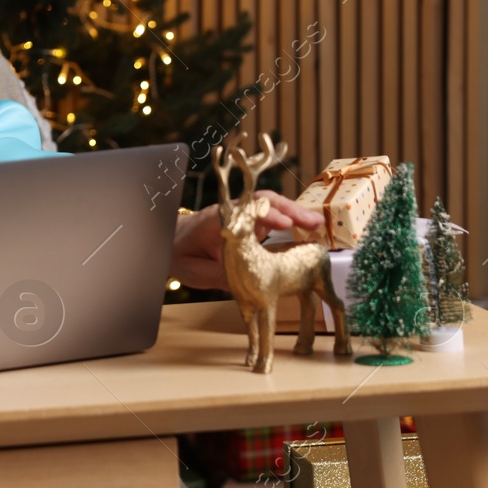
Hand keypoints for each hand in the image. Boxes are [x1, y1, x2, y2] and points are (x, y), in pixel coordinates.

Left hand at [168, 191, 323, 290]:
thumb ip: (220, 276)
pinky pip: (271, 217)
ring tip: (317, 225)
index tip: (284, 225)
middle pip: (263, 203)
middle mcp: (232, 214)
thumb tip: (247, 285)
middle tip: (314, 222)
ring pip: (271, 207)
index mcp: (216, 222)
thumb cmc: (180, 253)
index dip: (265, 216)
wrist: (170, 241)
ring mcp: (242, 216)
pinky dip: (290, 221)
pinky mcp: (249, 223)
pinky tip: (306, 230)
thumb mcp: (195, 271)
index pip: (244, 213)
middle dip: (290, 210)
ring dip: (294, 214)